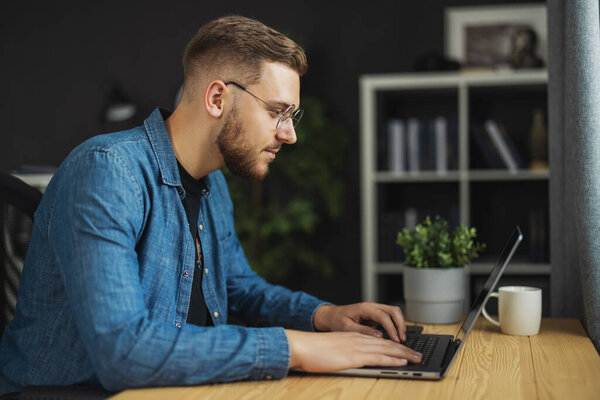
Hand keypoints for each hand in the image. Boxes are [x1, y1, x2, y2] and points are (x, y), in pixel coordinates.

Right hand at [286, 330, 421, 371]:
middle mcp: (358, 339)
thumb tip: (352, 358)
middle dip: (405, 350)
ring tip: (417, 358)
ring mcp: (357, 347)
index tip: (406, 351)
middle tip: (419, 355)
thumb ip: (345, 351)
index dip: (395, 346)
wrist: (302, 346)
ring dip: (404, 354)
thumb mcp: (333, 349)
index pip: (379, 341)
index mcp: (353, 337)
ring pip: (387, 349)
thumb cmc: (313, 350)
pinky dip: (392, 358)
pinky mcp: (354, 356)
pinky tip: (402, 361)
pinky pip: (378, 356)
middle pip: (387, 343)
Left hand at [313, 303, 406, 342]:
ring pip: (394, 312)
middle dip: (400, 325)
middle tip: (402, 339)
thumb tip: (379, 336)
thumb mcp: (347, 328)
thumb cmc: (337, 321)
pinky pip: (390, 317)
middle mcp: (372, 306)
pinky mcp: (375, 314)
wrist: (331, 316)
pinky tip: (395, 335)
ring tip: (401, 338)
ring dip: (400, 324)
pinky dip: (395, 324)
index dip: (392, 328)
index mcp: (365, 308)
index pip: (384, 316)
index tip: (396, 340)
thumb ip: (362, 331)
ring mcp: (374, 309)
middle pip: (393, 311)